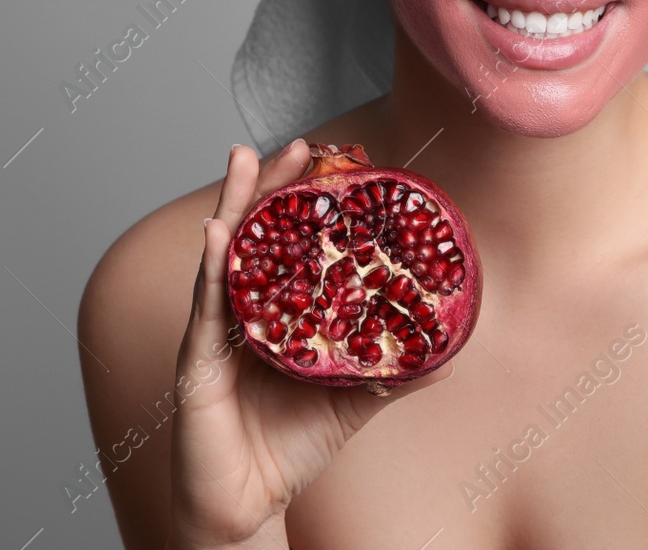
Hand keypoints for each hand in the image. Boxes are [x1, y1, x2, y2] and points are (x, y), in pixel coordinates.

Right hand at [165, 141, 450, 549]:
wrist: (247, 505)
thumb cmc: (290, 448)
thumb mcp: (353, 402)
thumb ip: (394, 374)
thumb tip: (450, 353)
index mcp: (280, 314)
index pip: (292, 245)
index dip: (305, 203)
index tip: (330, 161)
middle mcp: (245, 311)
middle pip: (257, 233)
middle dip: (272, 185)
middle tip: (297, 143)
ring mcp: (217, 330)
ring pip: (227, 253)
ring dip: (235, 203)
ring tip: (246, 158)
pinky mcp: (198, 358)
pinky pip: (207, 304)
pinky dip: (211, 265)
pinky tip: (215, 231)